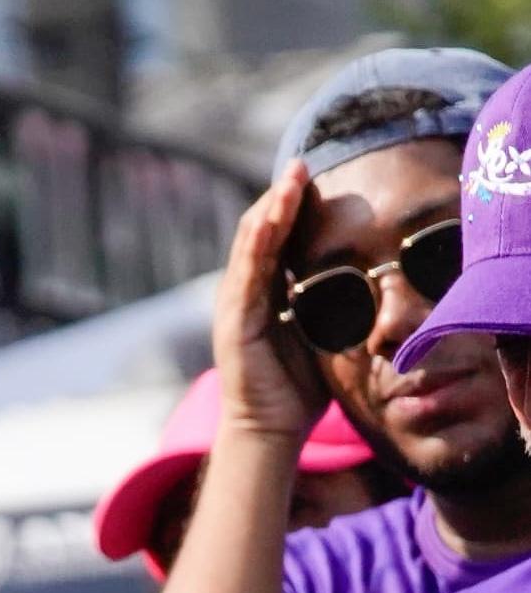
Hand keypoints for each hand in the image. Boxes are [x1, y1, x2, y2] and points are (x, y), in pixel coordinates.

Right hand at [213, 158, 327, 447]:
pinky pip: (247, 275)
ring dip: (270, 210)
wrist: (270, 428)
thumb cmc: (295, 387)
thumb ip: (321, 303)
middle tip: (302, 164)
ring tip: (290, 180)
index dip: (289, 207)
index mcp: (262, 294)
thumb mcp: (317, 332)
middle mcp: (242, 293)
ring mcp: (234, 306)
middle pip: (257, 232)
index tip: (310, 177)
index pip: (272, 239)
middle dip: (280, 197)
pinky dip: (257, 245)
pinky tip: (271, 221)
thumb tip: (357, 278)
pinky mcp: (235, 323)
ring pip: (250, 245)